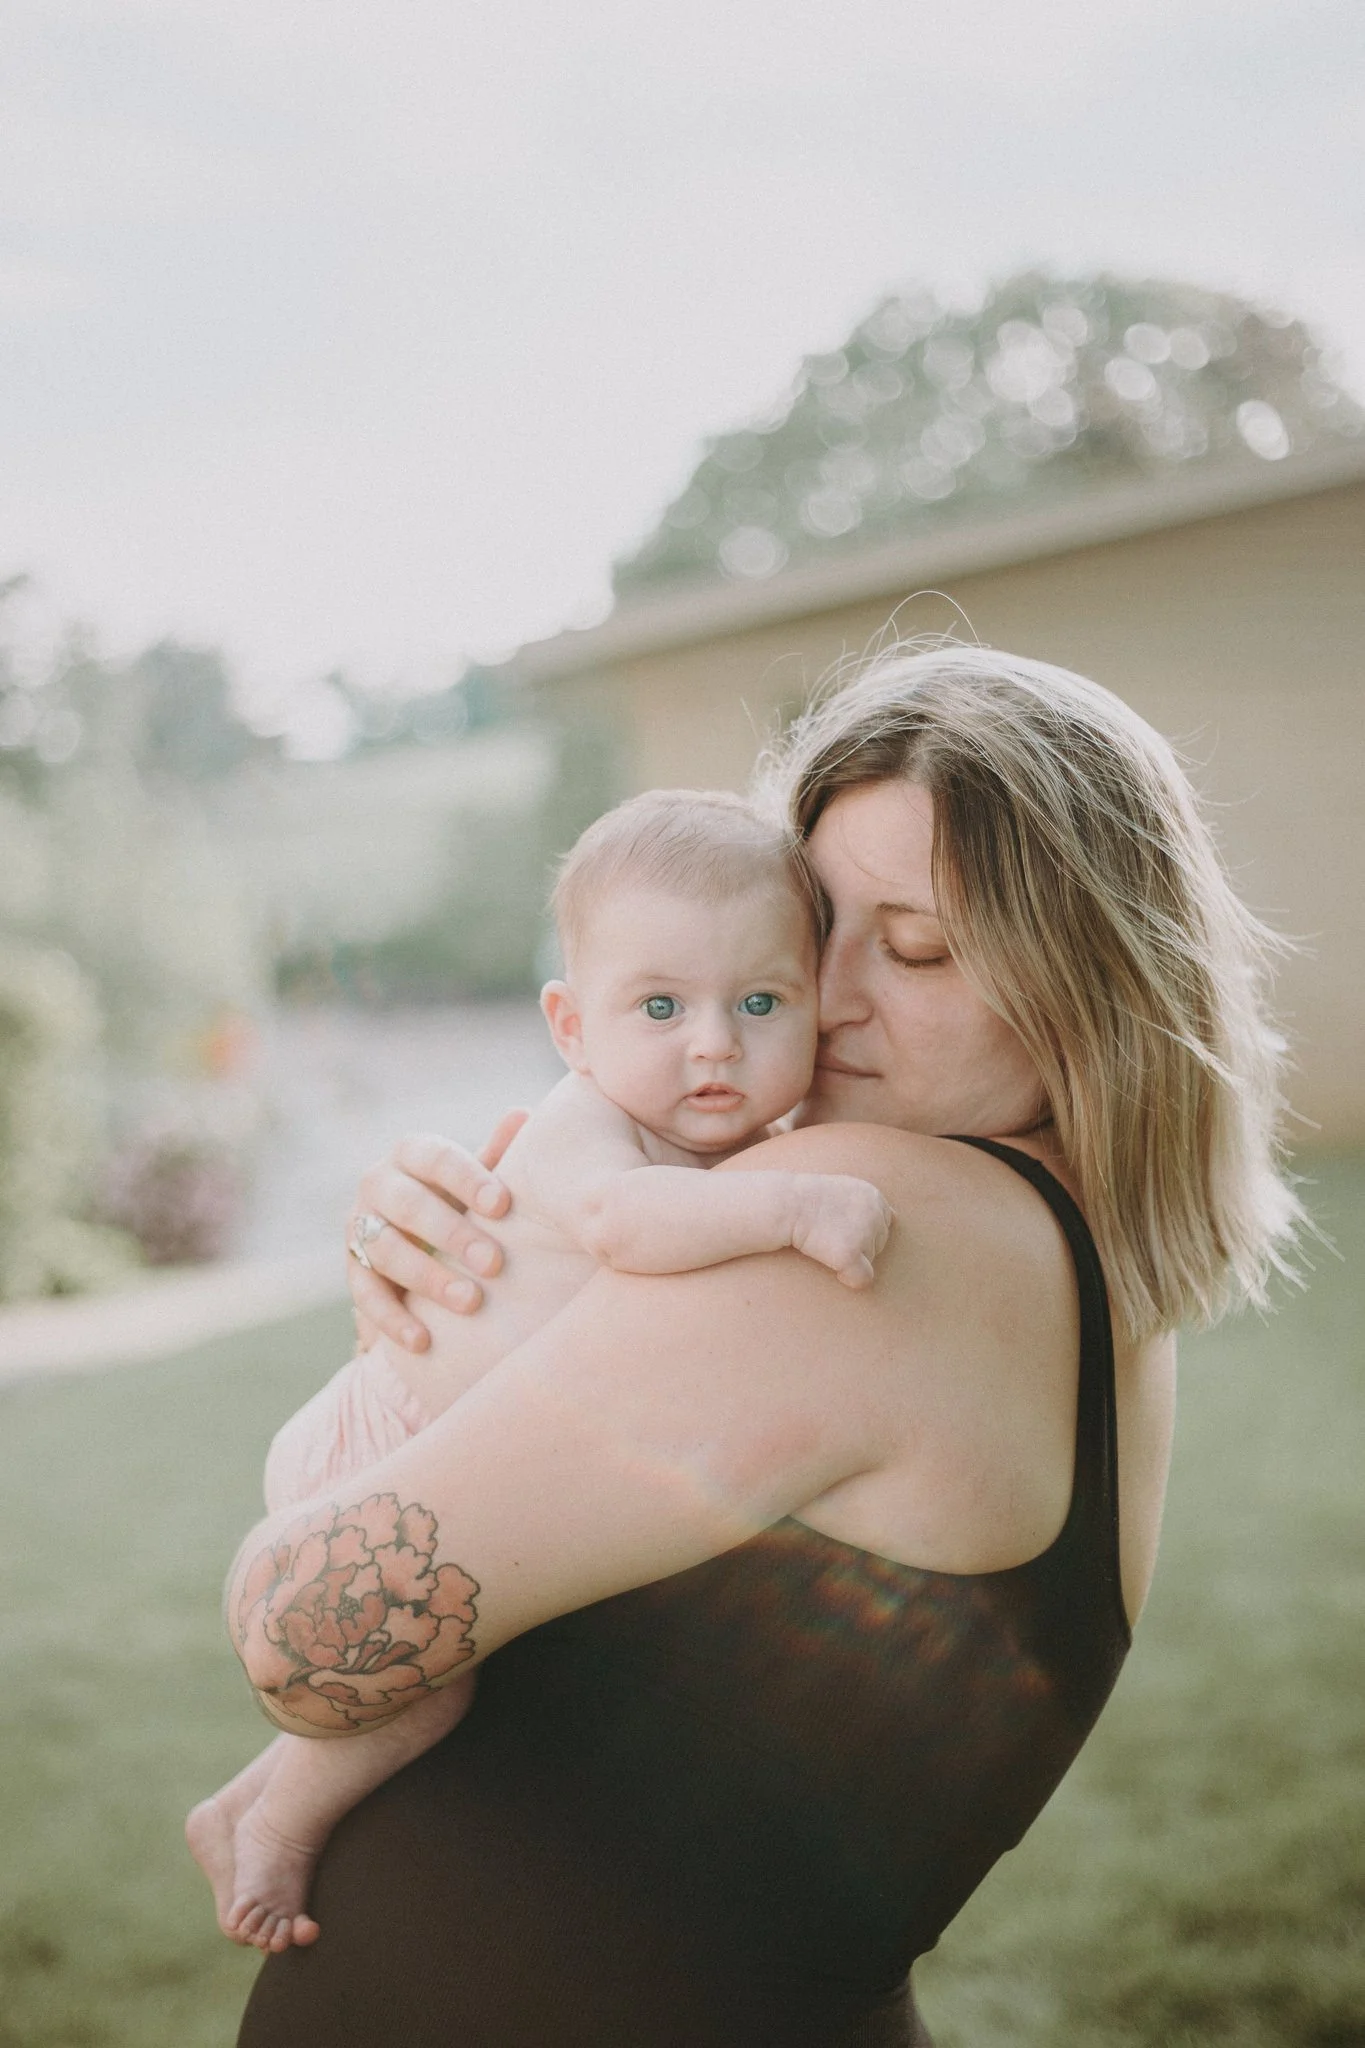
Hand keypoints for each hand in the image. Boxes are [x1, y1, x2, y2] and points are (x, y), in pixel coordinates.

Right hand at [348, 1110, 528, 1352]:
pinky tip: (423, 1341)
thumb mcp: (480, 1180)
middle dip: (451, 1234)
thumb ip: (498, 1154)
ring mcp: (359, 1227)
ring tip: (470, 1302)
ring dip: (427, 1277)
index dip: (467, 1179)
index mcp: (412, 1154)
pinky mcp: (353, 1269)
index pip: (434, 1157)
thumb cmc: (464, 1201)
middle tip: (494, 1264)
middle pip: (407, 1204)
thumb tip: (523, 1113)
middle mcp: (378, 1184)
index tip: (503, 1206)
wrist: (423, 1241)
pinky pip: (365, 1294)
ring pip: (384, 1249)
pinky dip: (392, 1319)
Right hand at [790, 1174, 893, 1289]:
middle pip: (878, 1246)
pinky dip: (848, 1278)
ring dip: (849, 1258)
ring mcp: (864, 1234)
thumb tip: (895, 1218)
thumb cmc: (808, 1199)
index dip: (861, 1231)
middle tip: (829, 1234)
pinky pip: (862, 1279)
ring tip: (825, 1241)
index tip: (839, 1226)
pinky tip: (830, 1263)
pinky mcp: (850, 1254)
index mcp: (875, 1197)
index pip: (884, 1225)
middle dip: (857, 1246)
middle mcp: (875, 1213)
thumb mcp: (845, 1189)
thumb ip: (869, 1204)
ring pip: (869, 1262)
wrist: (784, 1205)